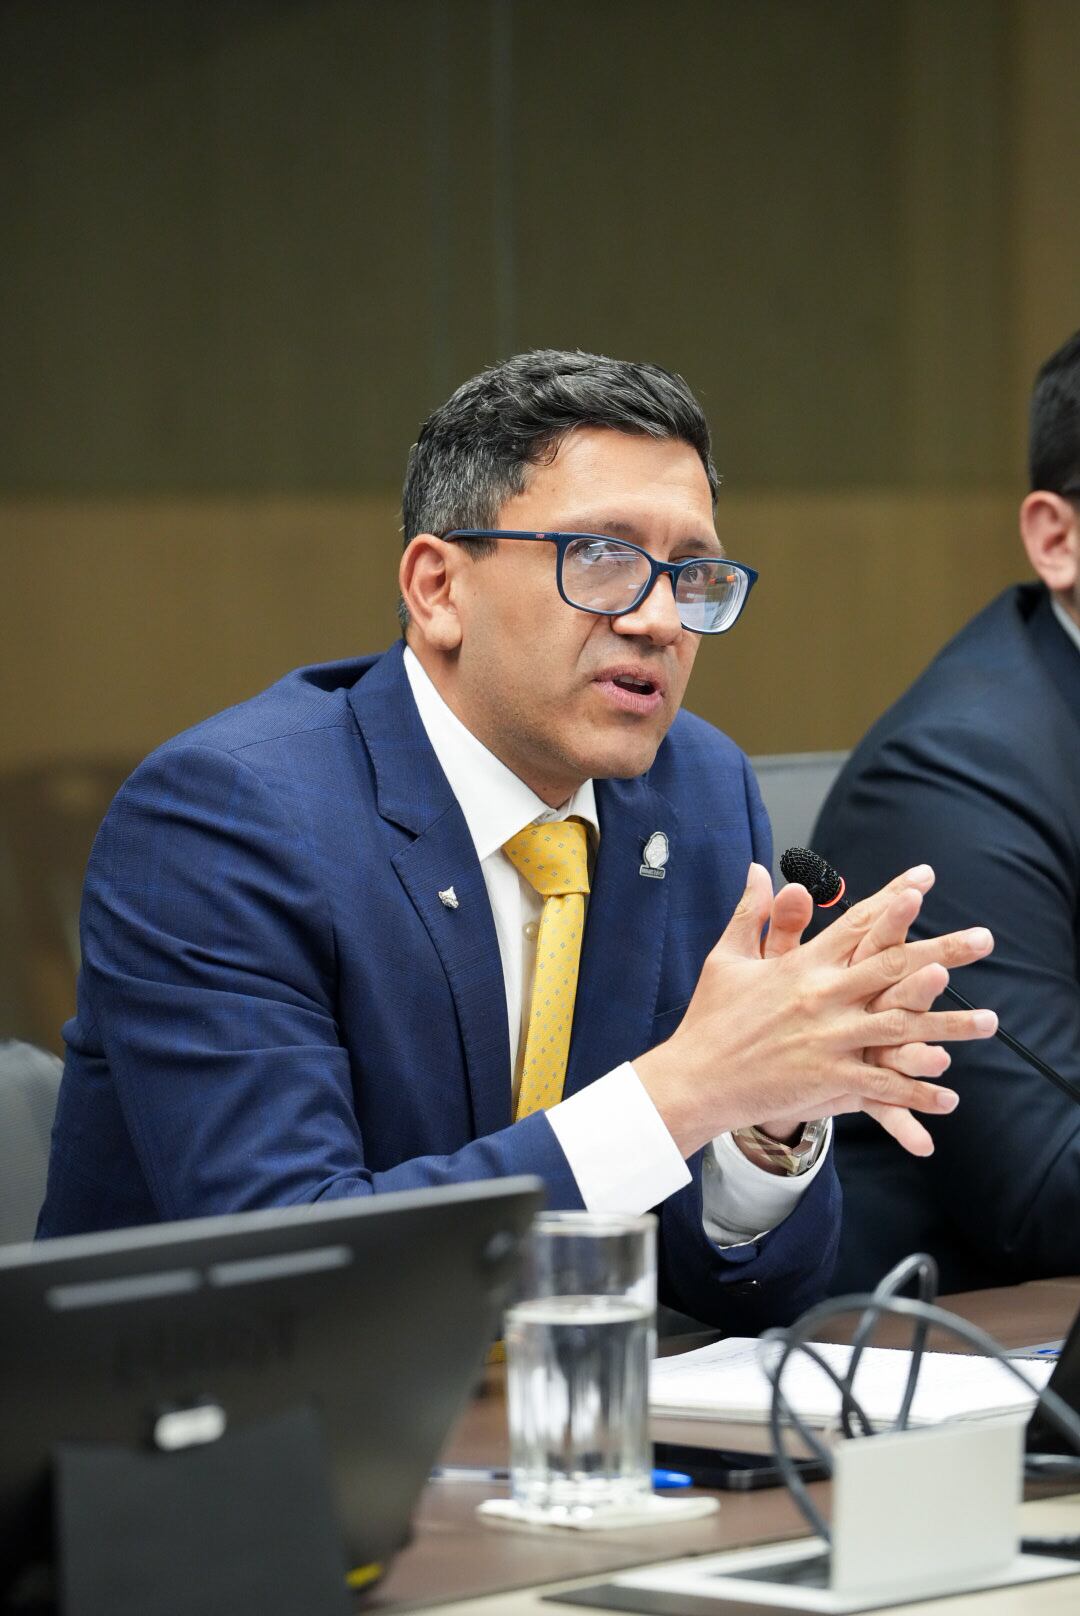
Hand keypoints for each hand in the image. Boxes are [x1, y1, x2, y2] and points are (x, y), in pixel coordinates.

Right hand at [634, 862, 995, 1158]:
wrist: (694, 1078)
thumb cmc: (710, 1019)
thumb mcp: (727, 959)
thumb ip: (752, 913)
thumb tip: (758, 869)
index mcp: (802, 965)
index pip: (857, 923)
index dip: (895, 900)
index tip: (924, 879)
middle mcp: (822, 996)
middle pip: (894, 967)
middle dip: (945, 950)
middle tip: (984, 939)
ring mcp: (828, 1039)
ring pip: (901, 1027)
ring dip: (949, 1023)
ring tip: (991, 1020)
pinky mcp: (828, 1079)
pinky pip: (883, 1084)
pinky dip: (917, 1091)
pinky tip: (949, 1095)